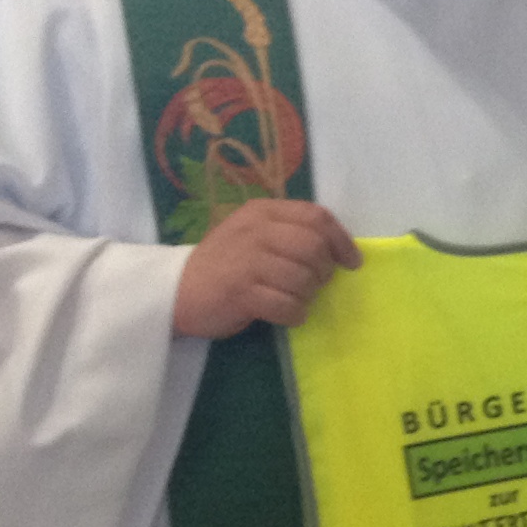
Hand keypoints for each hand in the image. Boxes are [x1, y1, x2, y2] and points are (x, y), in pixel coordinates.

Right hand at [172, 198, 360, 338]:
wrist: (174, 292)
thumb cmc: (224, 265)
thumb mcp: (253, 235)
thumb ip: (289, 233)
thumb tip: (338, 249)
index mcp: (262, 212)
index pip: (316, 217)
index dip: (342, 241)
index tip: (351, 262)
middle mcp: (255, 230)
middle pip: (314, 248)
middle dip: (323, 272)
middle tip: (314, 285)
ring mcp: (247, 261)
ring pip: (304, 279)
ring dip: (306, 296)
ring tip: (292, 298)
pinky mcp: (241, 292)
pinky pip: (288, 305)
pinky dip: (294, 314)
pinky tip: (285, 314)